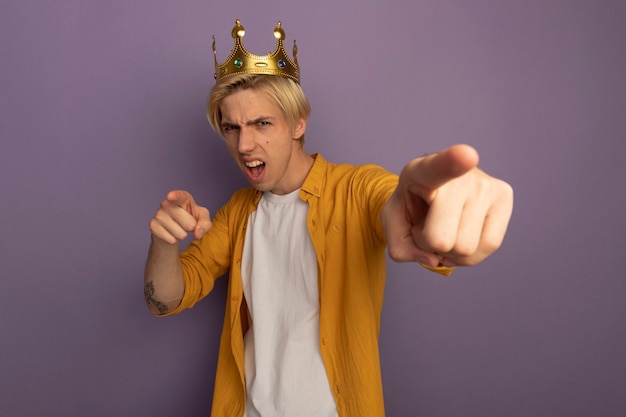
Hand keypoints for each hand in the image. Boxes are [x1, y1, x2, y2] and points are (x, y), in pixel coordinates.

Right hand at [149, 190, 211, 243]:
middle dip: (192, 227)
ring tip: (178, 227)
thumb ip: (205, 224)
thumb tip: (197, 234)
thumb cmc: (190, 218)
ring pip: (181, 234)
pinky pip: (171, 240)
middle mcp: (167, 203)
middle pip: (189, 224)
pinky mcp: (153, 226)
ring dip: (183, 234)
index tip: (170, 197)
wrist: (173, 227)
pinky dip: (174, 240)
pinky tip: (171, 232)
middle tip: (186, 222)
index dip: (175, 196)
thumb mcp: (202, 218)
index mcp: (182, 198)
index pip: (178, 196)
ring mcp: (158, 214)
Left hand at [382, 144, 512, 266]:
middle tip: (428, 226)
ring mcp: (485, 184)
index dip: (453, 162)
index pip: (440, 167)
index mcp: (422, 171)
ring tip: (445, 227)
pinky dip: (469, 255)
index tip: (467, 155)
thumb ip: (399, 247)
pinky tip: (460, 237)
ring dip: (450, 250)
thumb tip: (434, 259)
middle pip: (441, 239)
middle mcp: (459, 174)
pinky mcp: (504, 197)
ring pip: (465, 248)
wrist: (429, 195)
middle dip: (429, 245)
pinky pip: (490, 245)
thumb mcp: (392, 225)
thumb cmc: (411, 206)